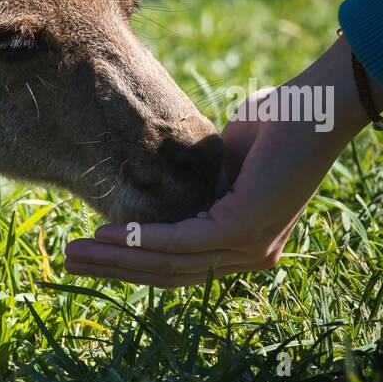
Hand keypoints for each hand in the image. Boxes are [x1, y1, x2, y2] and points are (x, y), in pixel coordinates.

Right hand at [64, 36, 378, 286]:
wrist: (314, 106)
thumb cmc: (276, 123)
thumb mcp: (222, 161)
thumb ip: (194, 183)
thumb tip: (156, 185)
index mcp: (245, 245)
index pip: (180, 266)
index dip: (132, 264)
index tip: (90, 253)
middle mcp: (249, 257)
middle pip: (168, 274)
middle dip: (113, 270)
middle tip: (68, 264)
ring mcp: (249, 249)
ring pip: (168, 263)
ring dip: (115, 260)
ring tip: (73, 254)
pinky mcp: (242, 230)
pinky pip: (179, 242)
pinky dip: (139, 241)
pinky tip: (106, 236)